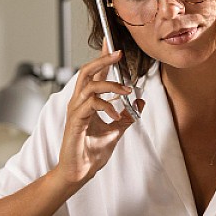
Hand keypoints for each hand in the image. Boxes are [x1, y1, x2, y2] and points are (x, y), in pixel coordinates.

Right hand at [55, 51, 142, 187]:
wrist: (80, 171)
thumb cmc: (91, 152)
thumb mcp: (116, 130)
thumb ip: (127, 115)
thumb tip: (140, 100)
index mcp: (86, 102)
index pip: (94, 74)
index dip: (102, 58)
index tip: (111, 43)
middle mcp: (78, 103)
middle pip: (87, 72)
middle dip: (102, 60)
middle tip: (118, 52)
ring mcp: (75, 111)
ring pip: (89, 85)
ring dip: (110, 84)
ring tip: (126, 90)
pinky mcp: (75, 121)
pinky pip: (90, 105)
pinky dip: (106, 106)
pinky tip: (116, 114)